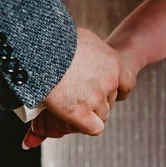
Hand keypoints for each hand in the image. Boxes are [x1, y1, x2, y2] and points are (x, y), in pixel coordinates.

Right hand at [26, 28, 136, 147]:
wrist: (38, 49)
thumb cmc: (56, 39)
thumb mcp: (83, 38)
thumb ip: (93, 51)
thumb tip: (89, 53)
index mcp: (113, 62)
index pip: (128, 83)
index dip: (118, 89)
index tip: (107, 90)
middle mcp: (109, 81)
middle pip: (111, 100)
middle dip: (98, 100)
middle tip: (79, 95)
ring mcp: (96, 98)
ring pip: (102, 114)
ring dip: (90, 113)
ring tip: (72, 104)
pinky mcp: (81, 113)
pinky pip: (94, 128)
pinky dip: (85, 126)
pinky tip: (75, 120)